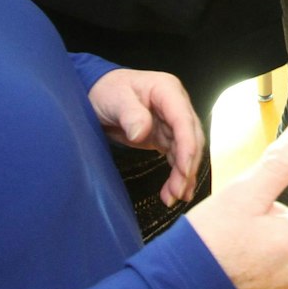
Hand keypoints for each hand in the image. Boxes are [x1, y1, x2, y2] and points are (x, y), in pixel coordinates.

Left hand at [87, 69, 202, 205]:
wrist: (97, 92)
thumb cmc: (106, 90)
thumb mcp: (114, 99)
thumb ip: (130, 114)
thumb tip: (141, 133)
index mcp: (167, 90)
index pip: (184, 120)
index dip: (187, 147)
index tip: (184, 171)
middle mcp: (175, 105)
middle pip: (191, 138)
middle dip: (187, 166)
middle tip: (177, 193)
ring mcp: (171, 121)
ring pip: (186, 150)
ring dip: (182, 175)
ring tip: (173, 198)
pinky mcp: (165, 135)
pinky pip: (176, 156)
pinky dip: (176, 174)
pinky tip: (172, 191)